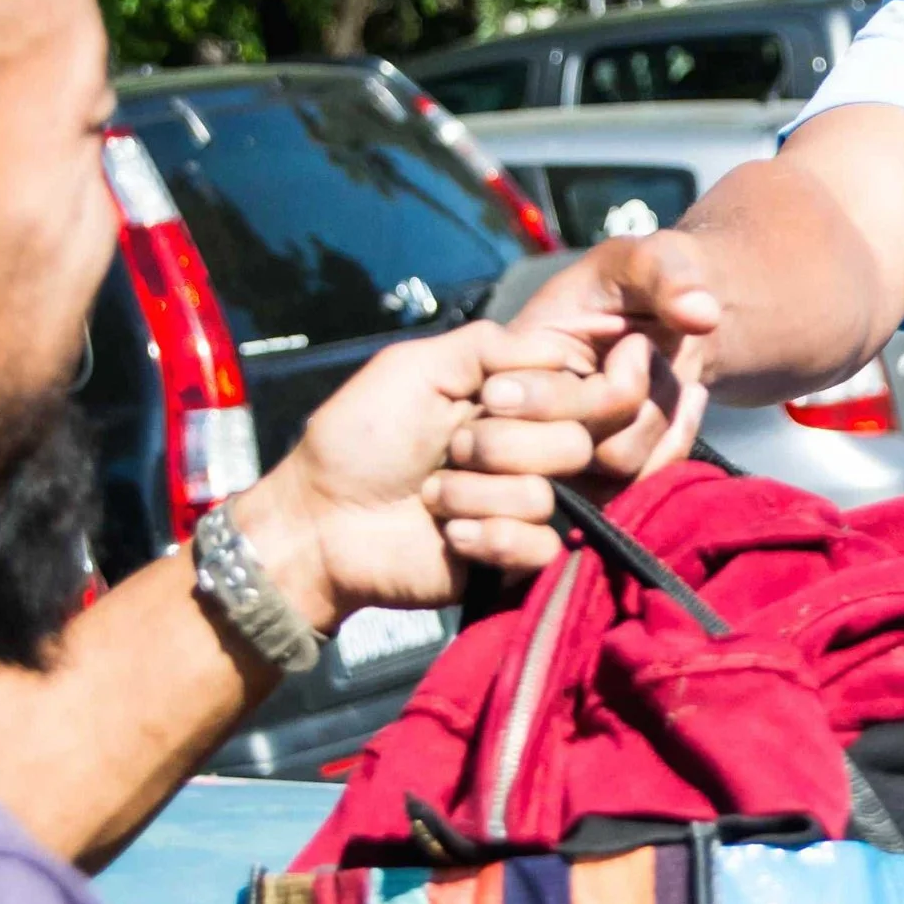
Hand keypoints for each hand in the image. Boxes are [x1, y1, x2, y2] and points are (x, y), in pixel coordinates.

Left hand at [231, 322, 653, 629]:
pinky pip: (540, 547)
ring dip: (476, 494)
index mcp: (515, 399)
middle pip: (575, 443)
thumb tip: (558, 349)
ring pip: (546, 496)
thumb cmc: (361, 437)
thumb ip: (487, 345)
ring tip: (433, 496)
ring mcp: (523, 505)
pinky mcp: (514, 558)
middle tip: (450, 450)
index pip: (581, 388)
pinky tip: (449, 536)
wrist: (323, 519)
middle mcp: (529, 449)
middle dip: (501, 446)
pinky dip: (488, 538)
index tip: (490, 398)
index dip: (546, 394)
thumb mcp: (416, 367)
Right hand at [505, 233, 720, 477]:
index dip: (591, 381)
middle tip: (643, 350)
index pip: (525, 404)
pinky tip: (688, 396)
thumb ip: (666, 274)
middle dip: (628, 395)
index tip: (633, 338)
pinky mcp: (603, 479)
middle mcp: (522, 417)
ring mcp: (563, 455)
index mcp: (509, 361)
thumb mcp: (650, 257)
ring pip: (613, 467)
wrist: (677, 320)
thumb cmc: (647, 281)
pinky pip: (643, 485)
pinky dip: (678, 440)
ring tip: (659, 368)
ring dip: (656, 414)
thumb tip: (700, 313)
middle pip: (569, 444)